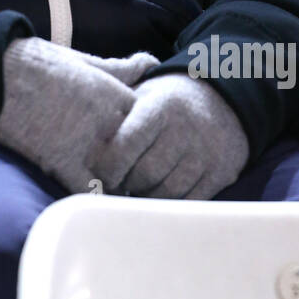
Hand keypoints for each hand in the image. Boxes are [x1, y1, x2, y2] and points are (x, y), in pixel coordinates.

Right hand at [0, 37, 159, 194]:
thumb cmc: (35, 62)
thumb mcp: (82, 59)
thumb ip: (118, 68)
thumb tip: (150, 63)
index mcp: (113, 92)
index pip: (149, 124)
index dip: (144, 137)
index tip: (138, 145)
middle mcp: (107, 118)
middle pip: (138, 154)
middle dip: (134, 164)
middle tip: (127, 172)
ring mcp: (85, 142)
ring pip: (118, 176)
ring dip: (115, 183)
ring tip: (110, 187)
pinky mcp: (61, 161)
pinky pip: (89, 190)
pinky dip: (92, 196)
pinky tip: (89, 197)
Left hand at [93, 72, 250, 199]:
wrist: (220, 100)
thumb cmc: (165, 103)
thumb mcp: (142, 94)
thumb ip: (115, 113)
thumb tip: (78, 141)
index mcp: (160, 107)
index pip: (127, 144)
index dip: (109, 166)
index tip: (101, 174)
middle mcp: (185, 128)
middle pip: (146, 173)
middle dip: (127, 184)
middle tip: (117, 185)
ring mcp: (206, 152)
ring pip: (167, 192)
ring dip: (147, 196)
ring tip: (137, 189)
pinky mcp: (221, 172)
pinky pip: (190, 201)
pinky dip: (171, 204)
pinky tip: (161, 194)